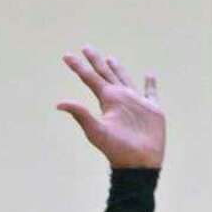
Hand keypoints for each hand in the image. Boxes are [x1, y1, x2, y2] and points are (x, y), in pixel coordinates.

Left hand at [58, 48, 165, 170]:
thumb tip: (58, 104)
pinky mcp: (152, 109)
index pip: (90, 79)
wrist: (139, 163)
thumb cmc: (117, 149)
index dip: (79, 67)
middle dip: (96, 62)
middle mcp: (120, 98)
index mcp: (107, 100)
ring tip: (110, 59)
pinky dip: (150, 84)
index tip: (66, 56)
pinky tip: (149, 76)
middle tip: (86, 48)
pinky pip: (151, 93)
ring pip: (125, 80)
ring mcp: (136, 103)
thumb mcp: (96, 130)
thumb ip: (80, 114)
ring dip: (117, 69)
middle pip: (105, 74)